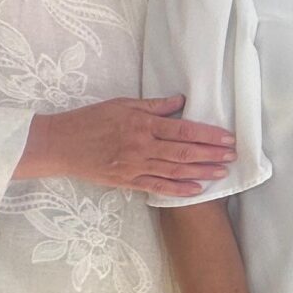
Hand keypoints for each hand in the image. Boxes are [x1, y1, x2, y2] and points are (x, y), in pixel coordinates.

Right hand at [20, 96, 234, 197]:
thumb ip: (154, 105)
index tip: (227, 137)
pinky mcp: (127, 181)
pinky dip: (178, 190)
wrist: (60, 144)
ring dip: (201, 172)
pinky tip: (196, 191)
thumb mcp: (122, 104)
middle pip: (184, 152)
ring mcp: (134, 166)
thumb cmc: (90, 120)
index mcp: (141, 124)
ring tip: (222, 172)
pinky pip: (157, 187)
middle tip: (233, 155)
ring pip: (174, 171)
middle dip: (211, 154)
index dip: (207, 135)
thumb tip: (181, 101)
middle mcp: (141, 146)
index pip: (182, 130)